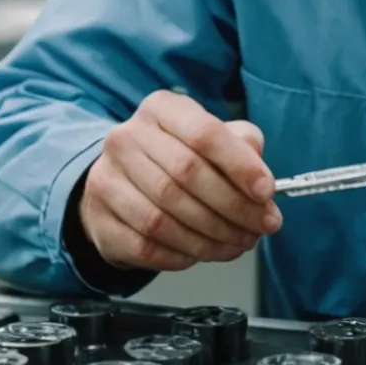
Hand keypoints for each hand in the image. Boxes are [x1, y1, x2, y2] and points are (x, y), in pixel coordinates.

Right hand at [78, 90, 282, 272]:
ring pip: (166, 217)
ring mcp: (106, 177)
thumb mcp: (211, 139)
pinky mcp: (99, 217)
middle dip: (234, 208)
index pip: (204, 133)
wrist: (119, 184)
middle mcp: (126, 138)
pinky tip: (204, 252)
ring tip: (238, 243)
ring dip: (211, 238)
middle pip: (187, 176)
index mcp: (160, 110)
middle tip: (261, 226)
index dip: (240, 165)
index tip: (266, 192)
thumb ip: (242, 147)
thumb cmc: (175, 158)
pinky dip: (183, 254)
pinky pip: (147, 245)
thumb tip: (262, 179)